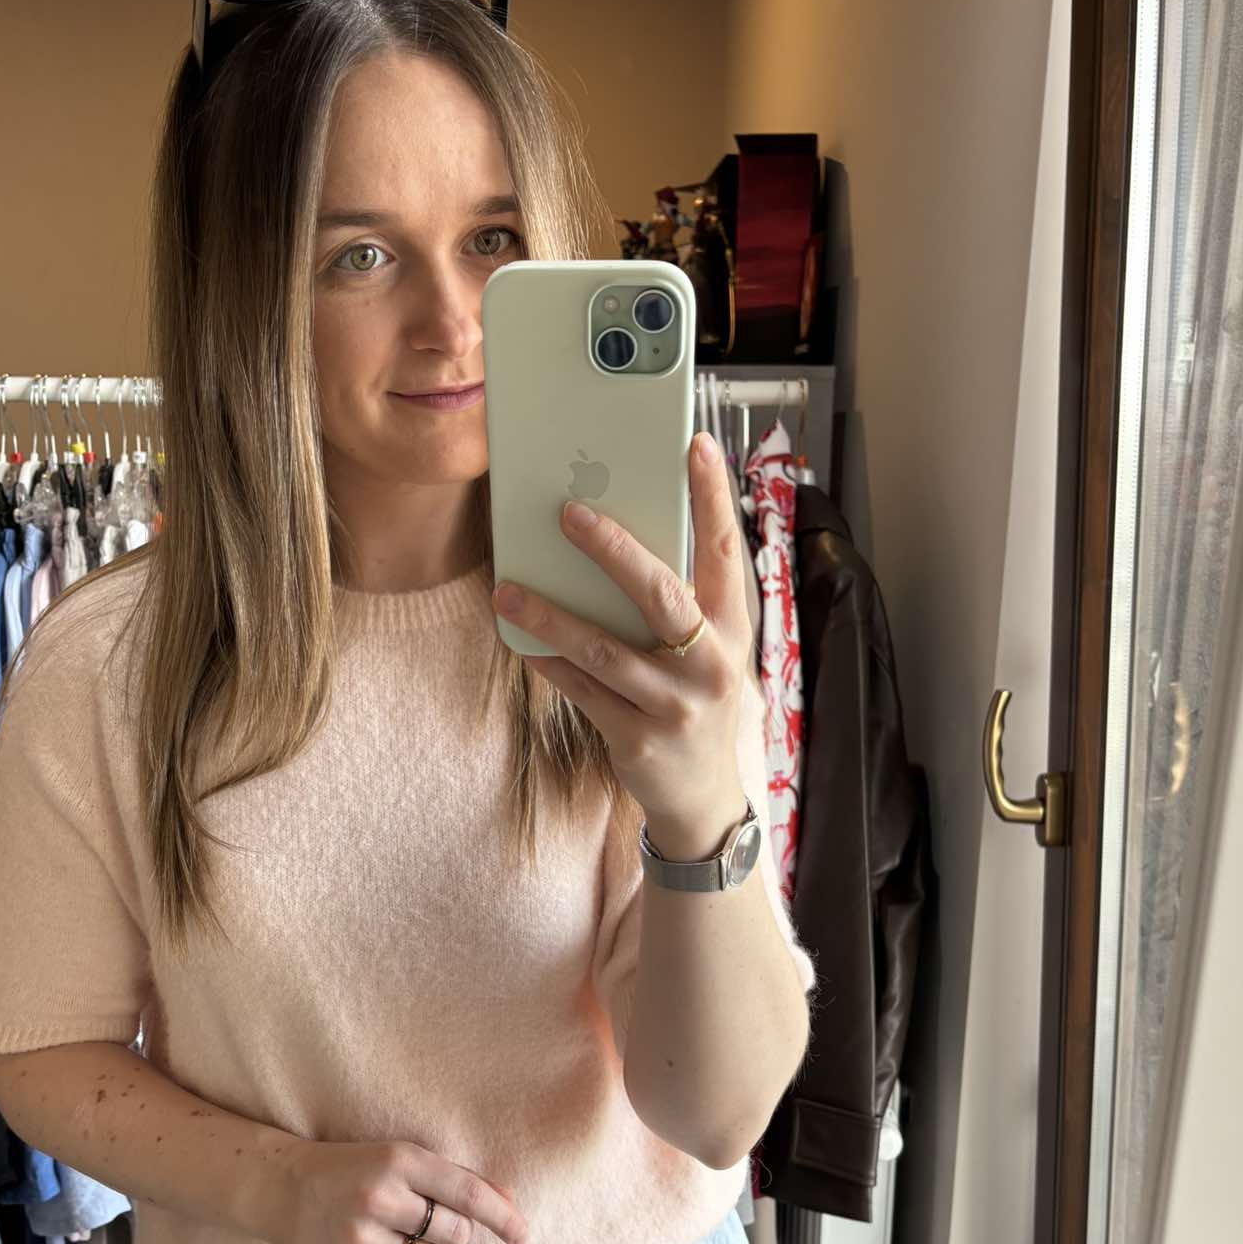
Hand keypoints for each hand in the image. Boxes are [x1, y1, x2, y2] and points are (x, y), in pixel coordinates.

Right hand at [264, 1139, 528, 1243]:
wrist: (280, 1185)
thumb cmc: (353, 1168)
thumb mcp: (400, 1158)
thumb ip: (453, 1179)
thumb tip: (509, 1201)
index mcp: (399, 1161)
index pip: (466, 1191)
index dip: (500, 1215)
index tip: (521, 1235)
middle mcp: (379, 1197)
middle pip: (454, 1234)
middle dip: (451, 1233)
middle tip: (421, 1219)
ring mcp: (357, 1236)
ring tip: (394, 1235)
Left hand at [491, 431, 751, 833]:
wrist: (703, 799)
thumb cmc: (698, 704)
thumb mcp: (709, 653)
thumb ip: (682, 605)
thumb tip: (623, 542)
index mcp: (734, 630)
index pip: (725, 550)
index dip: (713, 495)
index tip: (693, 444)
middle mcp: (710, 664)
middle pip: (659, 594)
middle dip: (612, 550)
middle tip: (567, 513)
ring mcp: (674, 704)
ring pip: (604, 648)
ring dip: (551, 614)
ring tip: (507, 588)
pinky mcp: (637, 738)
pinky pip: (581, 691)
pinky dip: (548, 661)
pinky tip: (521, 638)